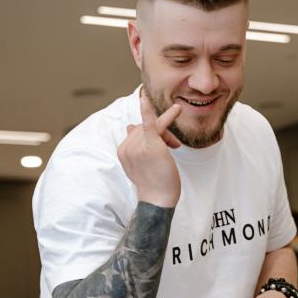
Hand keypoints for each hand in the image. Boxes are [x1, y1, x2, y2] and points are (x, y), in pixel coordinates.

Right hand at [117, 92, 181, 207]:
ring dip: (167, 134)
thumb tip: (130, 125)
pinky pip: (149, 123)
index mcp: (122, 150)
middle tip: (174, 146)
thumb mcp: (140, 163)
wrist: (158, 199)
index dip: (150, 136)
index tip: (163, 147)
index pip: (136, 131)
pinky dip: (147, 110)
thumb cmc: (153, 183)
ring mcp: (138, 146)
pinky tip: (144, 97)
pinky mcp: (151, 145)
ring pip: (154, 127)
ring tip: (175, 146)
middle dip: (161, 134)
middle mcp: (127, 147)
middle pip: (144, 127)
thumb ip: (135, 143)